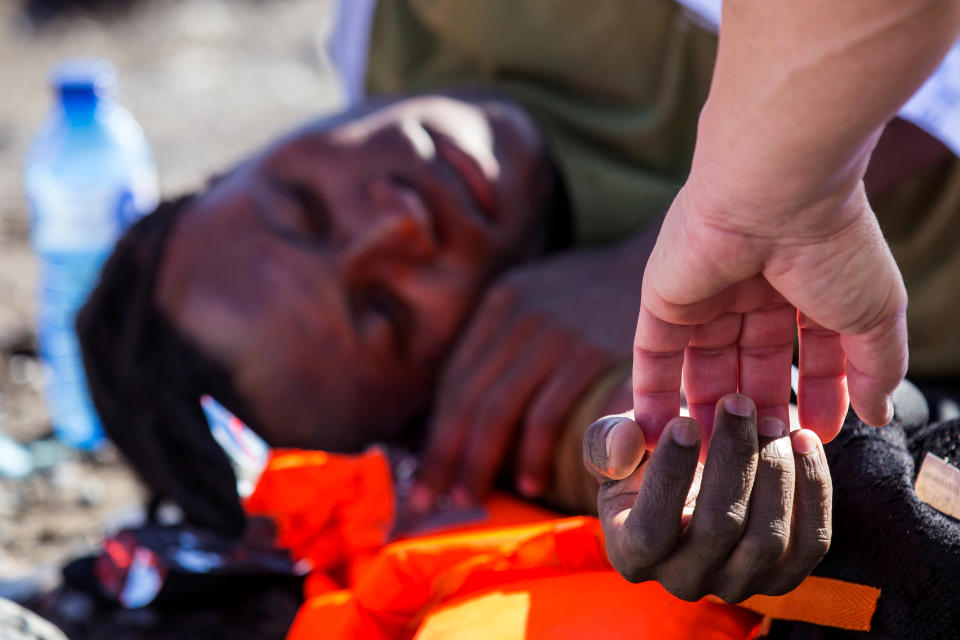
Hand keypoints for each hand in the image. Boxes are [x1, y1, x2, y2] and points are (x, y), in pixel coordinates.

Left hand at [413, 232, 655, 508]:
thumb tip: (473, 400)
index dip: (435, 433)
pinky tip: (531, 483)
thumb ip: (510, 337)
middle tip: (430, 499)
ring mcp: (554, 333)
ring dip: (480, 461)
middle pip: (466, 397)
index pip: (454, 378)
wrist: (670, 263)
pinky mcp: (590, 353)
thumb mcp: (546, 295)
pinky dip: (532, 454)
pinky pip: (545, 414)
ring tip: (471, 497)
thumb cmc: (603, 292)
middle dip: (444, 455)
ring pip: (497, 409)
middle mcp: (519, 314)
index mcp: (501, 301)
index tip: (425, 473)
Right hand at [584, 394, 831, 602]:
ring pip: (767, 538)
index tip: (683, 420)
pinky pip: (811, 541)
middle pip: (719, 527)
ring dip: (776, 471)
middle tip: (739, 404)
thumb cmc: (646, 455)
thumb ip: (607, 441)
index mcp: (632, 553)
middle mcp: (684, 581)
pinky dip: (813, 489)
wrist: (690, 473)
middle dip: (732, 458)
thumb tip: (623, 446)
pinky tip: (805, 441)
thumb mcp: (614, 442)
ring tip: (772, 420)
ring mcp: (738, 583)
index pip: (652, 529)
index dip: (670, 475)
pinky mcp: (784, 575)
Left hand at [633, 184, 906, 449]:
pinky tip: (660, 440)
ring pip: (703, 367)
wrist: (775, 192)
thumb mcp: (873, 314)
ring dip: (709, 416)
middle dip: (759, 412)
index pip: (810, 353)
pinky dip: (655, 398)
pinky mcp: (663, 300)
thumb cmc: (834, 246)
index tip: (817, 438)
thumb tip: (879, 413)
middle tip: (764, 457)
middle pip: (752, 365)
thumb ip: (874, 366)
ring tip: (717, 463)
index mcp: (805, 285)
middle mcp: (752, 289)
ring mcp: (705, 294)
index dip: (817, 396)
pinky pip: (654, 358)